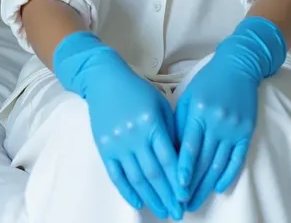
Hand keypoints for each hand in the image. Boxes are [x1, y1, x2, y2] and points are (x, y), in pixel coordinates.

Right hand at [53, 32, 183, 219]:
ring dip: (150, 198)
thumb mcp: (160, 103)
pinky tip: (138, 201)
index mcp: (151, 122)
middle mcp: (134, 135)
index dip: (177, 180)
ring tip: (162, 211)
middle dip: (167, 196)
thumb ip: (171, 129)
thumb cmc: (137, 90)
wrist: (105, 81)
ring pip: (136, 178)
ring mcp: (118, 143)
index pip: (168, 158)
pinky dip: (127, 191)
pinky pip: (116, 175)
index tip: (186, 196)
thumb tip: (181, 157)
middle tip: (178, 213)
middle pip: (153, 173)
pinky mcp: (105, 148)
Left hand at [175, 17, 286, 212]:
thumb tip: (170, 153)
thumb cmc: (208, 82)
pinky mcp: (246, 132)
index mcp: (198, 111)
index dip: (183, 169)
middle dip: (192, 185)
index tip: (177, 188)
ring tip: (195, 201)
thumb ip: (180, 123)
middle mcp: (216, 121)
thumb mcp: (188, 97)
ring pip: (219, 164)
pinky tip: (218, 187)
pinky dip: (228, 175)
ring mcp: (233, 127)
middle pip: (203, 160)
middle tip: (181, 204)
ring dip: (206, 186)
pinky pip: (237, 159)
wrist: (238, 67)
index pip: (189, 146)